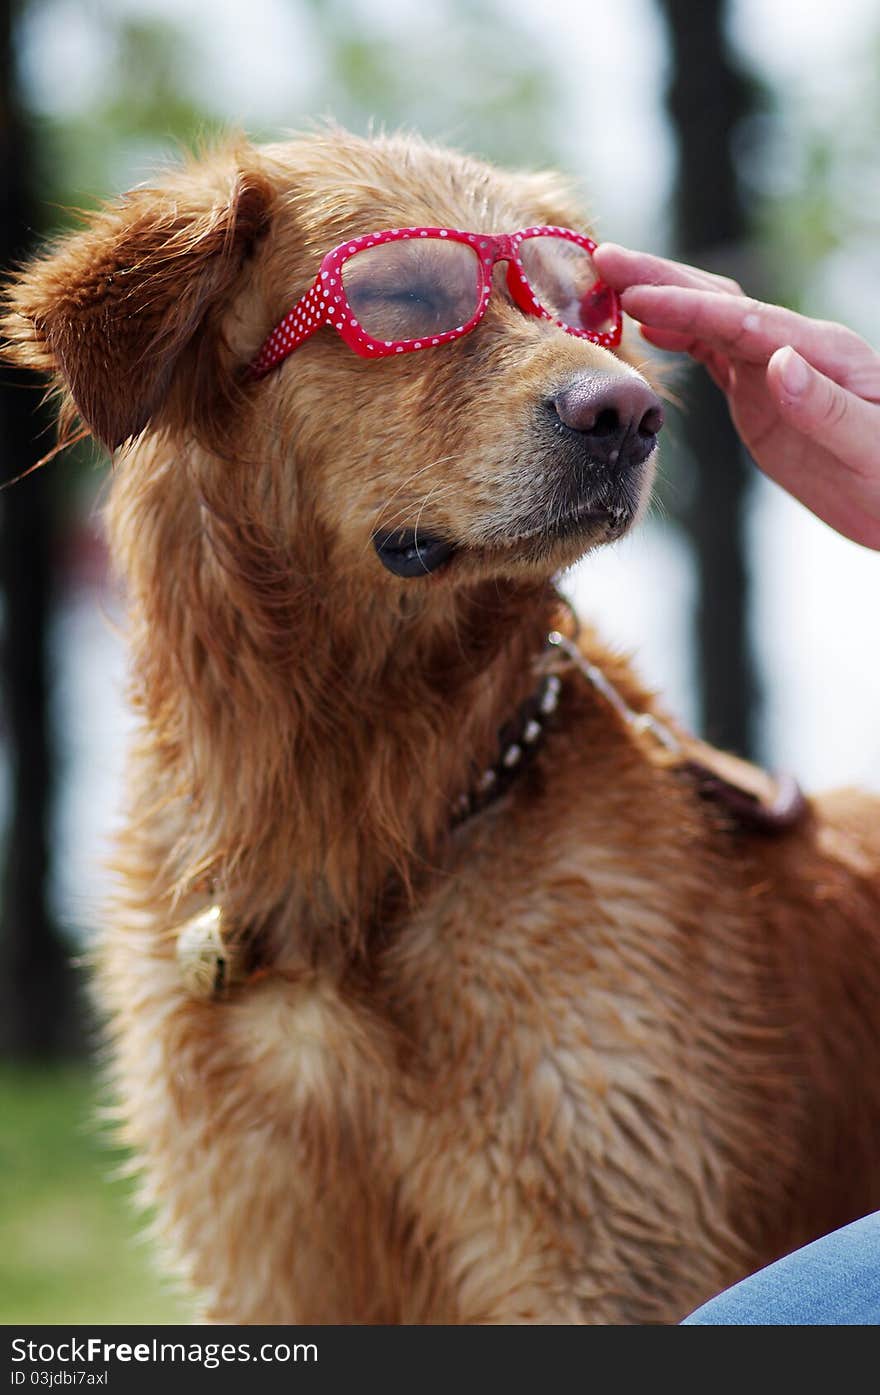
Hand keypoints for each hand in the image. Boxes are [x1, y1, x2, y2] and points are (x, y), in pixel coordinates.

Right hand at [593, 243, 879, 549]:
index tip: (635, 296)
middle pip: (719, 301)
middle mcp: (794, 348)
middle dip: (661, 278)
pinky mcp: (761, 393)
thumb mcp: (867, 445)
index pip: (743, 319)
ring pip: (710, 319)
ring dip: (661, 297)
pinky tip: (645, 327)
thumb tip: (778, 361)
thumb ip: (823, 405)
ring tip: (608, 282)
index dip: (686, 305)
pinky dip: (676, 333)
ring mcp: (775, 367)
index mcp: (821, 352)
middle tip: (603, 260)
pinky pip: (712, 352)